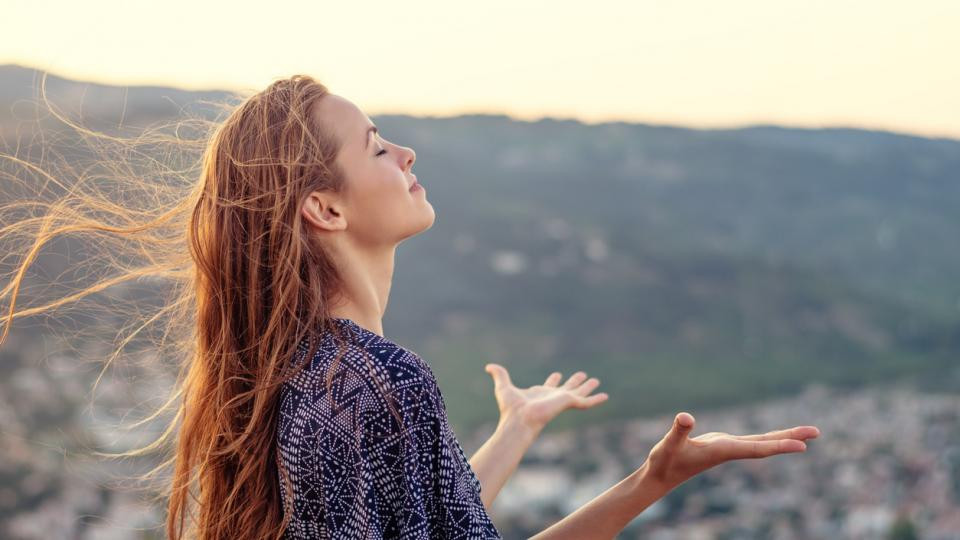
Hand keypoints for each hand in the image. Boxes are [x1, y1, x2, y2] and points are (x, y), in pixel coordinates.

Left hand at [484, 363, 609, 432]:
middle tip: (583, 375)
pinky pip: (585, 402)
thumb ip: (499, 375)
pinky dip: (595, 399)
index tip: (557, 374)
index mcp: (540, 394)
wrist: (519, 420)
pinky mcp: (568, 403)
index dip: (553, 380)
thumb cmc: (510, 408)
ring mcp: (561, 401)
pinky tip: (605, 396)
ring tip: (596, 380)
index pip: (549, 386)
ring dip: (587, 387)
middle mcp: (552, 397)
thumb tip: (488, 366)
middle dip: (574, 382)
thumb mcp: (503, 386)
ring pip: (578, 393)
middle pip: (566, 388)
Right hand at [642, 412, 820, 489]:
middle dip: (791, 438)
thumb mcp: (669, 445)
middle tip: (817, 431)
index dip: (779, 446)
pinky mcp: (724, 445)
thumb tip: (685, 417)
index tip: (802, 446)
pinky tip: (779, 436)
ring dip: (785, 437)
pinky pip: (755, 441)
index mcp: (722, 451)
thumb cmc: (665, 461)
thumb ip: (678, 431)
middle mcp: (731, 450)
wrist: (661, 477)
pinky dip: (770, 438)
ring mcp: (729, 448)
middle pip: (767, 445)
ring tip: (808, 433)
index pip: (756, 449)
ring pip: (763, 442)